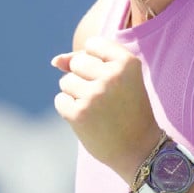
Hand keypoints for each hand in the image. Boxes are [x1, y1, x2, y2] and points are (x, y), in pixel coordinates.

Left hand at [51, 36, 162, 181]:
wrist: (139, 149)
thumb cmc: (127, 109)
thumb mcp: (118, 78)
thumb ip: (87, 61)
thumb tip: (54, 61)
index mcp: (127, 62)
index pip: (92, 44)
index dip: (95, 60)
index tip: (109, 78)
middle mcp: (112, 75)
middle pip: (77, 62)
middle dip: (83, 77)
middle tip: (104, 97)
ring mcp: (95, 95)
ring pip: (66, 81)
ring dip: (75, 94)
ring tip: (97, 109)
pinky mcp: (79, 114)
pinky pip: (60, 101)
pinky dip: (70, 110)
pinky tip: (88, 120)